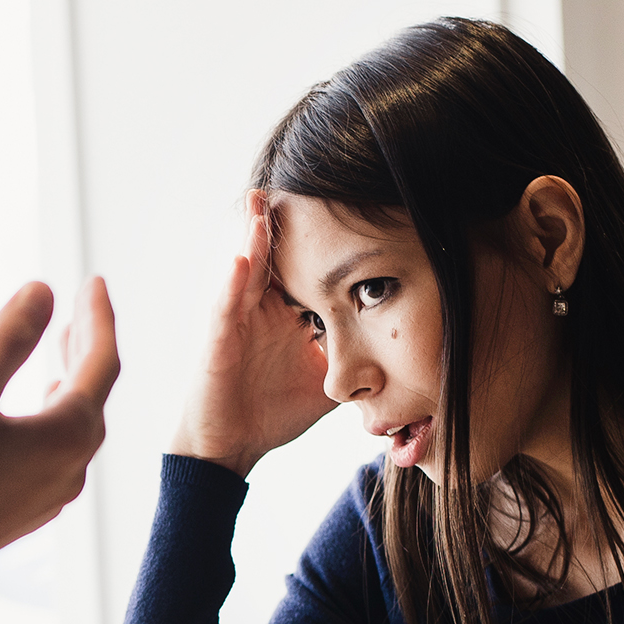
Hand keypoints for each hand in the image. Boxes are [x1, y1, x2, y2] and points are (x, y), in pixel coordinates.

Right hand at [0, 279, 118, 577]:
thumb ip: (9, 340)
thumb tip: (43, 291)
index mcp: (68, 434)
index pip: (101, 362)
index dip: (98, 317)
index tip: (91, 282)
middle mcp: (73, 466)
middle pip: (93, 393)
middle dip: (86, 346)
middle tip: (78, 308)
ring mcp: (53, 493)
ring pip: (75, 425)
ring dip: (69, 382)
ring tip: (58, 352)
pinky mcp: (29, 509)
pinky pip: (55, 451)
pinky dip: (51, 417)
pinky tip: (30, 411)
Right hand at [166, 193, 337, 476]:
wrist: (231, 448)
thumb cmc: (272, 413)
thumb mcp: (326, 381)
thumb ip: (355, 359)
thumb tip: (405, 354)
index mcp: (286, 314)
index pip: (307, 266)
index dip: (321, 236)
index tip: (343, 200)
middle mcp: (260, 309)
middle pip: (275, 255)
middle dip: (283, 219)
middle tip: (297, 175)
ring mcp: (237, 320)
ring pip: (247, 269)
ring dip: (252, 235)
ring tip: (260, 200)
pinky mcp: (218, 340)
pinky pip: (226, 306)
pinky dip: (232, 281)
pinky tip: (242, 257)